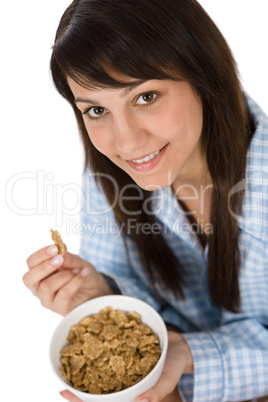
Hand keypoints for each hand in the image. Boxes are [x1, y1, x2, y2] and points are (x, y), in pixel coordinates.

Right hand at [23, 244, 112, 314]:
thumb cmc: (80, 272)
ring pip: (46, 287)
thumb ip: (68, 257)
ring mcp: (47, 299)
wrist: (95, 288)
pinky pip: (63, 294)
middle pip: (29, 279)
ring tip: (77, 270)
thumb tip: (61, 246)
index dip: (41, 255)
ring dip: (64, 275)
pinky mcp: (59, 308)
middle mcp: (38, 287)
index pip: (31, 263)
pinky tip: (84, 274)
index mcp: (39, 272)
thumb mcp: (76, 261)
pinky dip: (75, 282)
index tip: (55, 248)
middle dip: (44, 267)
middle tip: (60, 259)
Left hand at [58, 331, 190, 401]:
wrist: (180, 345)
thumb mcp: (170, 377)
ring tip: (68, 371)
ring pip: (99, 383)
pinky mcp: (123, 361)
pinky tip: (85, 351)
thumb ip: (157, 390)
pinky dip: (94, 361)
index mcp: (135, 397)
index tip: (67, 395)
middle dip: (80, 396)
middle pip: (99, 397)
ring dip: (84, 379)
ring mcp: (123, 376)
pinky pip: (106, 364)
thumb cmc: (177, 364)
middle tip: (62, 389)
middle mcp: (126, 388)